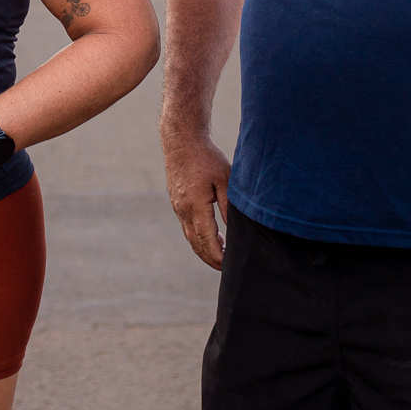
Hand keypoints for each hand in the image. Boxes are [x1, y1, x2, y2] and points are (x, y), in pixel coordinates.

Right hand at [162, 133, 231, 269]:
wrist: (181, 141)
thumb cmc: (207, 157)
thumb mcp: (225, 179)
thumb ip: (228, 205)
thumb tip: (234, 229)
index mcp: (195, 205)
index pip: (207, 240)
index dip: (218, 256)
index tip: (229, 266)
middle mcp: (183, 210)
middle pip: (196, 244)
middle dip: (211, 259)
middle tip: (227, 268)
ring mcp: (177, 207)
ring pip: (190, 237)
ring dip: (204, 249)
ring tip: (222, 256)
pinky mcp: (176, 202)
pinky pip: (187, 226)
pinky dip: (198, 237)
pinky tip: (211, 236)